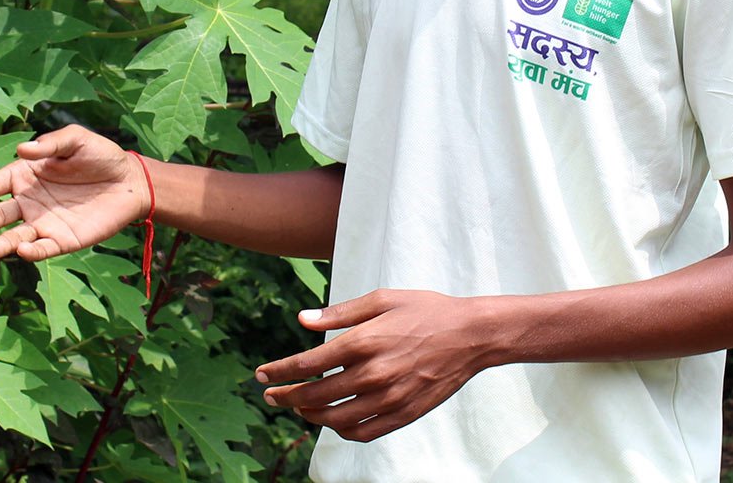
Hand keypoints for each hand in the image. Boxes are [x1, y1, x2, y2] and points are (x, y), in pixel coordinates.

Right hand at [0, 124, 148, 260]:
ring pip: (17, 236)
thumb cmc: (100, 155)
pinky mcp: (62, 241)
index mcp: (26, 174)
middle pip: (1, 213)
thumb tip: (22, 149)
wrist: (129, 181)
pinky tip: (24, 250)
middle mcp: (29, 201)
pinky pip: (43, 249)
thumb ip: (52, 144)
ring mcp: (44, 223)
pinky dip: (32, 251)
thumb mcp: (77, 140)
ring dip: (3, 243)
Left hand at [256, 289, 492, 442]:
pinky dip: (341, 430)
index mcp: (365, 342)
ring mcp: (389, 398)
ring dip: (310, 416)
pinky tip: (333, 420)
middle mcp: (374, 374)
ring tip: (299, 408)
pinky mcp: (404, 414)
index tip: (261, 374)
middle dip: (286, 396)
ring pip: (335, 419)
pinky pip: (363, 432)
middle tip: (271, 394)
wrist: (470, 336)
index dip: (280, 371)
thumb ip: (340, 313)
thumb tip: (303, 320)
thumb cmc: (425, 310)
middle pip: (316, 395)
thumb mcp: (382, 299)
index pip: (308, 364)